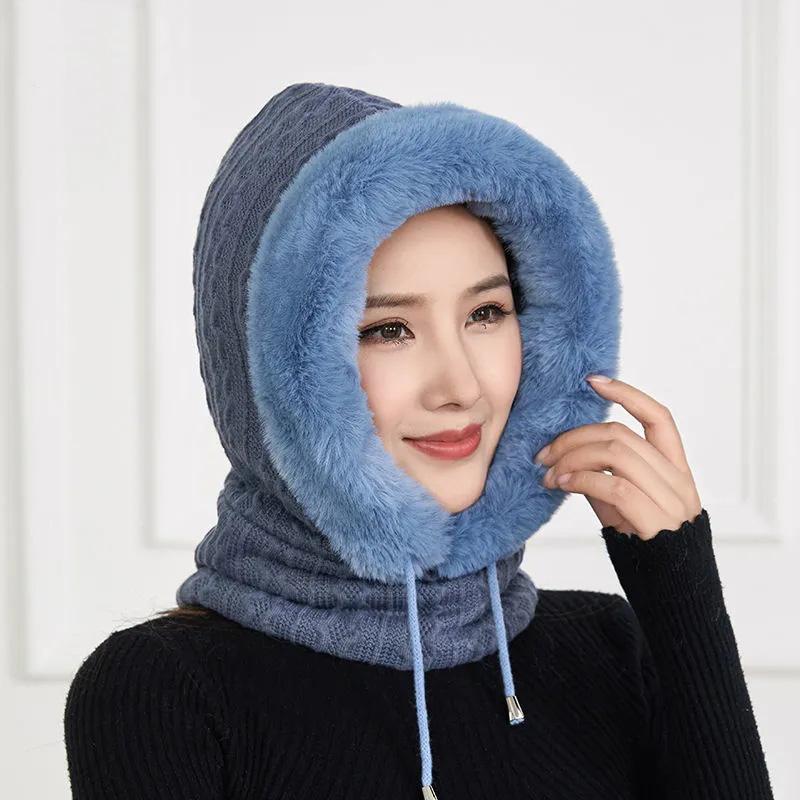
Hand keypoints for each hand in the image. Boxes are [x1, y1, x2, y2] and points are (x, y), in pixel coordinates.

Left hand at [534, 375, 702, 539]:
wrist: (671, 594)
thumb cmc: (640, 544)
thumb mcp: (623, 503)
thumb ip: (606, 474)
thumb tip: (566, 452)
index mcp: (677, 469)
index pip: (660, 417)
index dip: (627, 395)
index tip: (593, 381)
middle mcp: (678, 480)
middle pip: (622, 435)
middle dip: (575, 437)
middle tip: (544, 453)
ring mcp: (671, 501)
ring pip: (617, 454)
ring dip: (572, 457)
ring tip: (548, 472)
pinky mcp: (655, 521)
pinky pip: (614, 485)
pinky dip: (581, 478)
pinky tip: (560, 484)